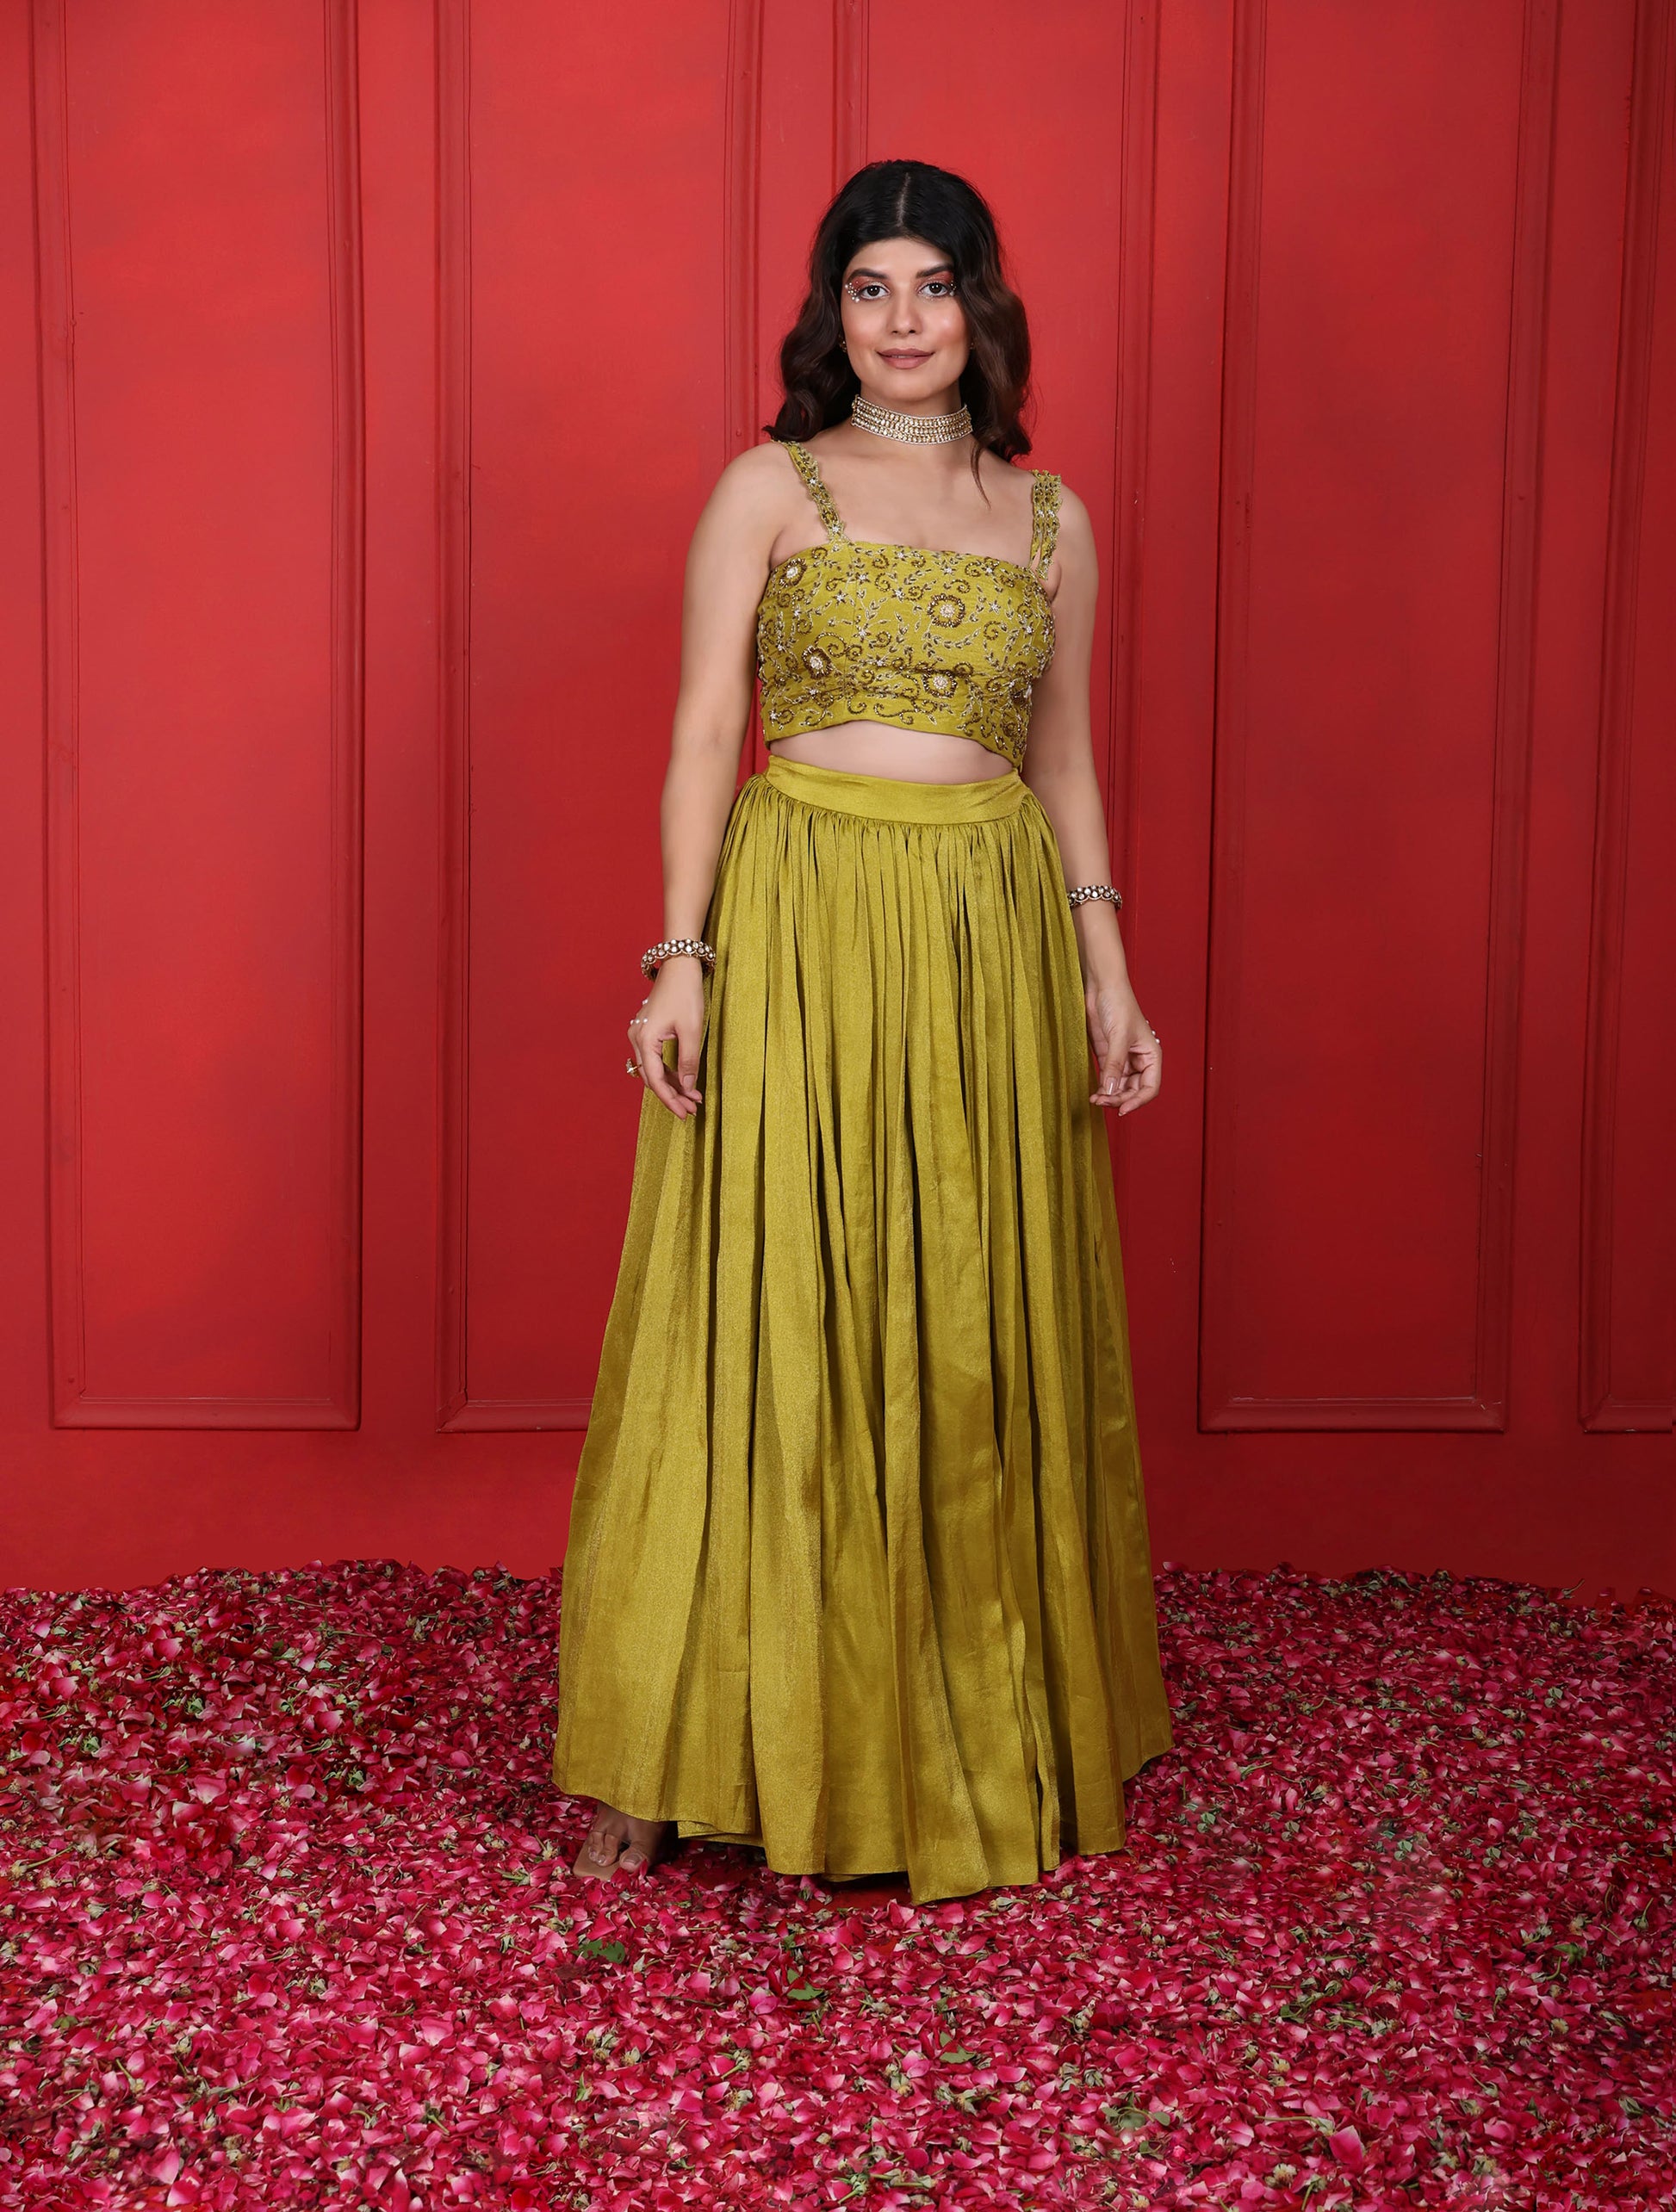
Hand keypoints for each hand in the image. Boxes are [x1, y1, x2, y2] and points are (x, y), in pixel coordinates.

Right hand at [628, 956, 706, 1118]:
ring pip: (654, 1070)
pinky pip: (655, 1059)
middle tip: (692, 1109)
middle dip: (672, 1095)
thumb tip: (687, 1087)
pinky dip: (670, 1071)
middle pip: (652, 1078)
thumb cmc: (685, 994)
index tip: (685, 1113)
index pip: (656, 1080)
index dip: (670, 1099)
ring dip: (672, 1085)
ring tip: (692, 1098)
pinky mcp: (647, 1032)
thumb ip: (688, 1060)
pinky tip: (685, 1080)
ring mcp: (640, 1035)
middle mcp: (636, 1039)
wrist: (679, 967)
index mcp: (644, 1040)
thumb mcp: (691, 1030)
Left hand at [1086, 980, 1160, 1115]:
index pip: (1150, 1087)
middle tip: (1101, 1101)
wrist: (1102, 987)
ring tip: (1095, 1099)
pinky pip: (1107, 1079)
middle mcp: (1139, 1061)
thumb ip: (1114, 1065)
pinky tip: (1094, 1094)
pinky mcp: (1107, 1057)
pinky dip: (1102, 1088)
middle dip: (1119, 1099)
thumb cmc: (1119, 1005)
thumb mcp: (1118, 1037)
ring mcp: (1122, 1060)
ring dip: (1109, 1096)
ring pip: (1119, 1088)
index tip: (1122, 1109)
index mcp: (1151, 1056)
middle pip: (1133, 1091)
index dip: (1138, 1101)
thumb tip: (1110, 1091)